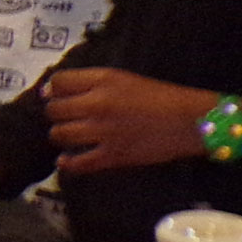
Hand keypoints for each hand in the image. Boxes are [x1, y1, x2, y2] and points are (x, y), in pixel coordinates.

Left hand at [42, 68, 221, 171]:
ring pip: (59, 135)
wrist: (189, 121)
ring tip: (68, 136)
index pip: (58, 82)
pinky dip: (67, 163)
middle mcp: (98, 104)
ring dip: (60, 136)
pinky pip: (77, 163)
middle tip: (63, 118)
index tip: (54, 96)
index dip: (52, 89)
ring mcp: (103, 132)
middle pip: (54, 110)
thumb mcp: (124, 78)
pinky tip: (66, 160)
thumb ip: (92, 82)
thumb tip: (55, 89)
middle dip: (55, 113)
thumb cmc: (160, 96)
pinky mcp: (112, 156)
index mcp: (103, 80)